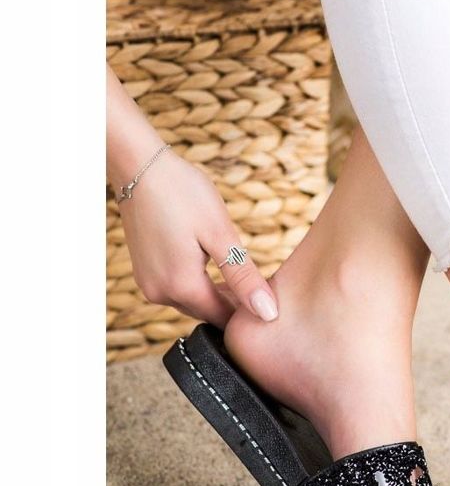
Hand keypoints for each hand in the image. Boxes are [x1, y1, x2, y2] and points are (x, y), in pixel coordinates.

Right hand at [117, 148, 278, 327]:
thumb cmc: (182, 193)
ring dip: (219, 293)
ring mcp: (149, 283)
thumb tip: (268, 314)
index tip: (274, 297)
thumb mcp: (221, 234)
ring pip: (194, 301)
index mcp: (181, 288)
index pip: (224, 319)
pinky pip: (179, 288)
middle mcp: (159, 294)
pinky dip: (200, 283)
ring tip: (246, 272)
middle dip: (236, 303)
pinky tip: (219, 264)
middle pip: (208, 312)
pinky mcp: (146, 271)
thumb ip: (244, 278)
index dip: (252, 312)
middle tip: (264, 282)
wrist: (139, 166)